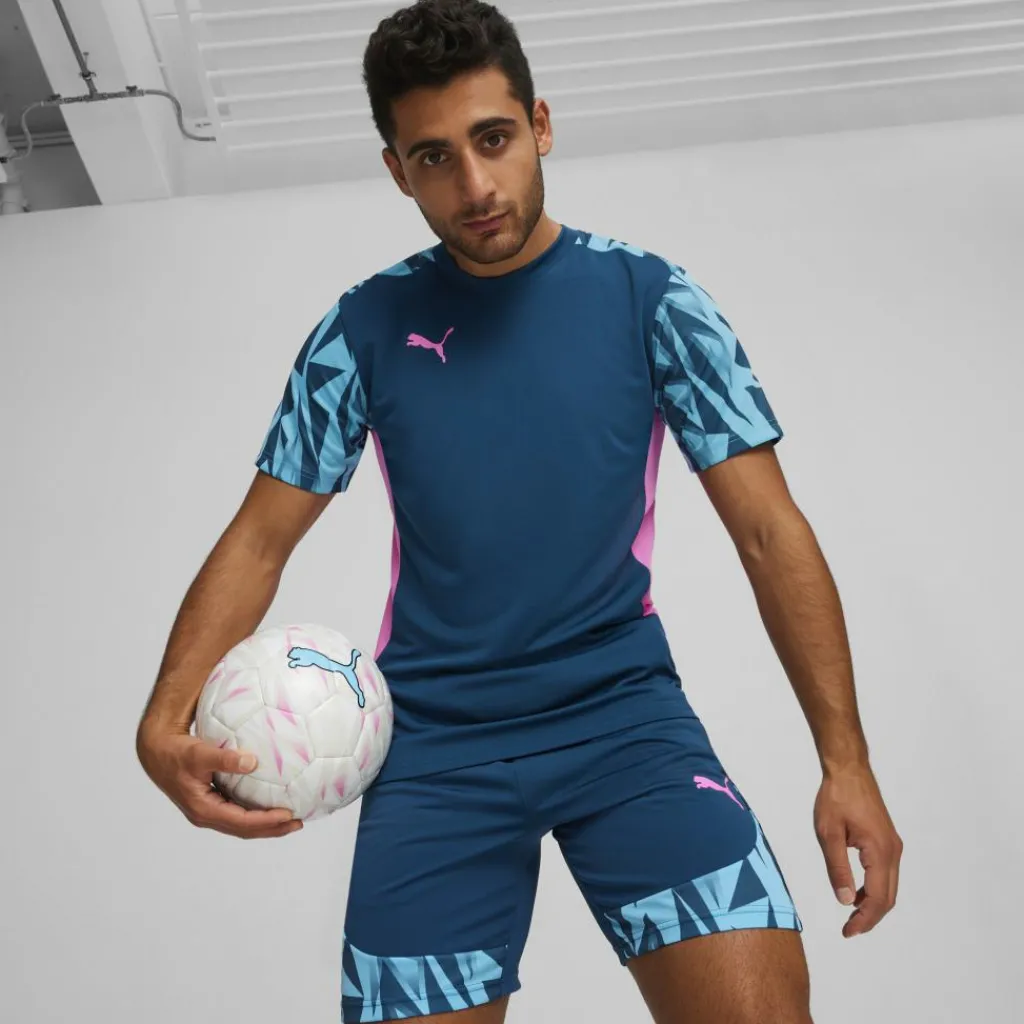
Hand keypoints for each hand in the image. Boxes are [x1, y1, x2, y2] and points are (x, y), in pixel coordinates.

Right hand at [137, 722, 302, 839]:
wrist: (157, 751)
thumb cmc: (177, 752)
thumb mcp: (200, 754)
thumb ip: (226, 759)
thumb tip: (253, 762)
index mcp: (204, 809)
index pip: (242, 822)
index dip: (266, 821)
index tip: (288, 815)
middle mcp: (207, 815)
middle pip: (244, 830)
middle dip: (272, 829)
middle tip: (298, 823)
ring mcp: (208, 811)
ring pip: (241, 824)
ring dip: (265, 824)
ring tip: (289, 820)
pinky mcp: (211, 802)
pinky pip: (237, 813)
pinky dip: (255, 814)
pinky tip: (269, 805)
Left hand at [814, 764, 901, 936]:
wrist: (848, 770)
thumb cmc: (837, 797)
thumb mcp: (829, 833)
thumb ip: (837, 868)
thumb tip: (844, 900)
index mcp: (880, 851)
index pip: (877, 897)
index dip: (864, 919)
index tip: (847, 932)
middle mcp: (893, 851)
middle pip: (888, 897)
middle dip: (870, 917)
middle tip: (849, 930)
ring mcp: (893, 845)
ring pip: (889, 886)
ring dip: (873, 903)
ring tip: (850, 915)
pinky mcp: (888, 840)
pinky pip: (885, 873)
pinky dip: (874, 888)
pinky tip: (855, 892)